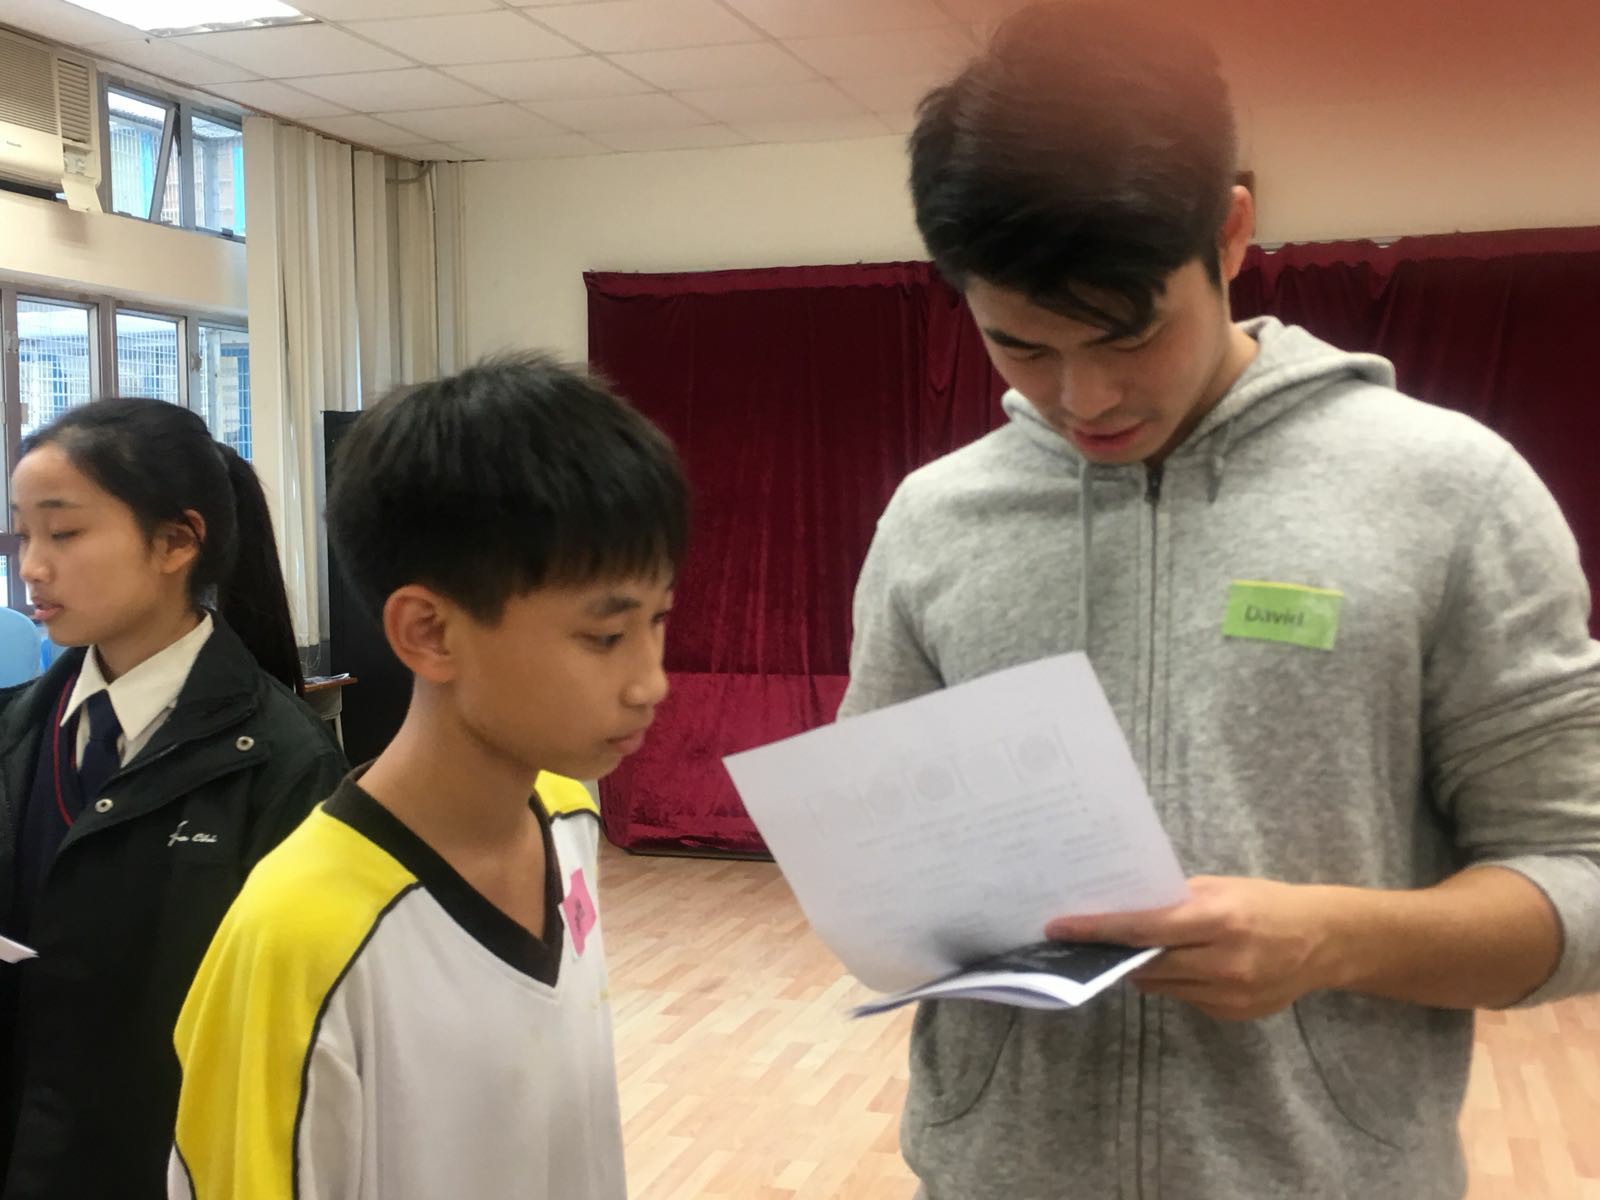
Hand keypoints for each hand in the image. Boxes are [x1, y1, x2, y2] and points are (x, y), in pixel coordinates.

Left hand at [1045, 876, 1343, 1020]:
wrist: (1324, 941)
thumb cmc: (1264, 903)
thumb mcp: (1219, 887)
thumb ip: (1173, 902)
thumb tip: (1121, 909)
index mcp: (1218, 919)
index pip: (1143, 928)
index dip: (1098, 929)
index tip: (1060, 928)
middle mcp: (1224, 961)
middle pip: (1147, 963)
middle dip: (1114, 952)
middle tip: (1084, 940)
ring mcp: (1231, 994)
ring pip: (1161, 986)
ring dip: (1143, 968)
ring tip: (1132, 950)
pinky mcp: (1234, 1014)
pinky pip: (1185, 999)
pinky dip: (1174, 982)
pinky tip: (1182, 966)